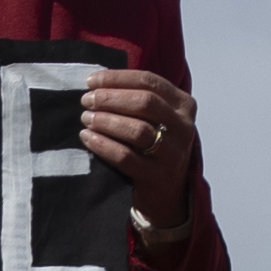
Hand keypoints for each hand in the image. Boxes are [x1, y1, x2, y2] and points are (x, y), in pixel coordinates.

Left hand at [82, 61, 200, 227]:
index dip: (118, 78)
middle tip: (87, 100)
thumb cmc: (155, 146)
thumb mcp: (158, 119)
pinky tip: (87, 138)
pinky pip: (126, 157)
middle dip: (111, 98)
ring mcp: (173, 153)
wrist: (168, 192)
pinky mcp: (158, 175)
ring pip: (138, 130)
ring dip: (107, 121)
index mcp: (184, 105)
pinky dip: (104, 145)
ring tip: (86, 118)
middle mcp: (184, 127)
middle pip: (145, 103)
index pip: (150, 82)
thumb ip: (138, 98)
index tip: (91, 80)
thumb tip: (97, 82)